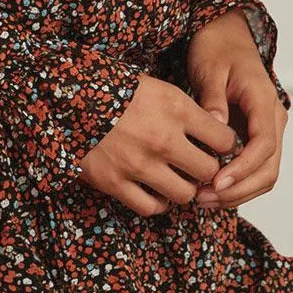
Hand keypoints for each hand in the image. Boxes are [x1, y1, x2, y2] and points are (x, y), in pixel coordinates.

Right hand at [75, 71, 239, 217]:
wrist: (66, 93)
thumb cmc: (114, 86)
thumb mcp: (156, 85)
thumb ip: (185, 108)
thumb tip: (216, 130)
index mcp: (175, 106)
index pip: (224, 138)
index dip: (225, 145)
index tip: (218, 146)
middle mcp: (162, 138)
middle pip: (208, 171)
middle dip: (207, 170)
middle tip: (198, 165)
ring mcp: (139, 164)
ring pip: (184, 194)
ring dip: (184, 188)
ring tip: (176, 178)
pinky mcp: (115, 182)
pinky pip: (151, 207)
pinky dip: (157, 203)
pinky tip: (154, 190)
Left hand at [186, 9, 287, 209]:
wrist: (226, 34)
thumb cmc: (217, 46)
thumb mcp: (210, 66)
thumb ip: (213, 97)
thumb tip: (217, 127)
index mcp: (264, 99)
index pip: (264, 145)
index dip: (242, 169)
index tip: (216, 182)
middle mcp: (273, 117)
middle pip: (269, 167)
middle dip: (239, 189)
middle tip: (203, 198)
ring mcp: (268, 127)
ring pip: (264, 172)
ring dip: (238, 191)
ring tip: (202, 198)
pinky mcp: (257, 134)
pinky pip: (254, 166)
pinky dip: (237, 182)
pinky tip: (209, 188)